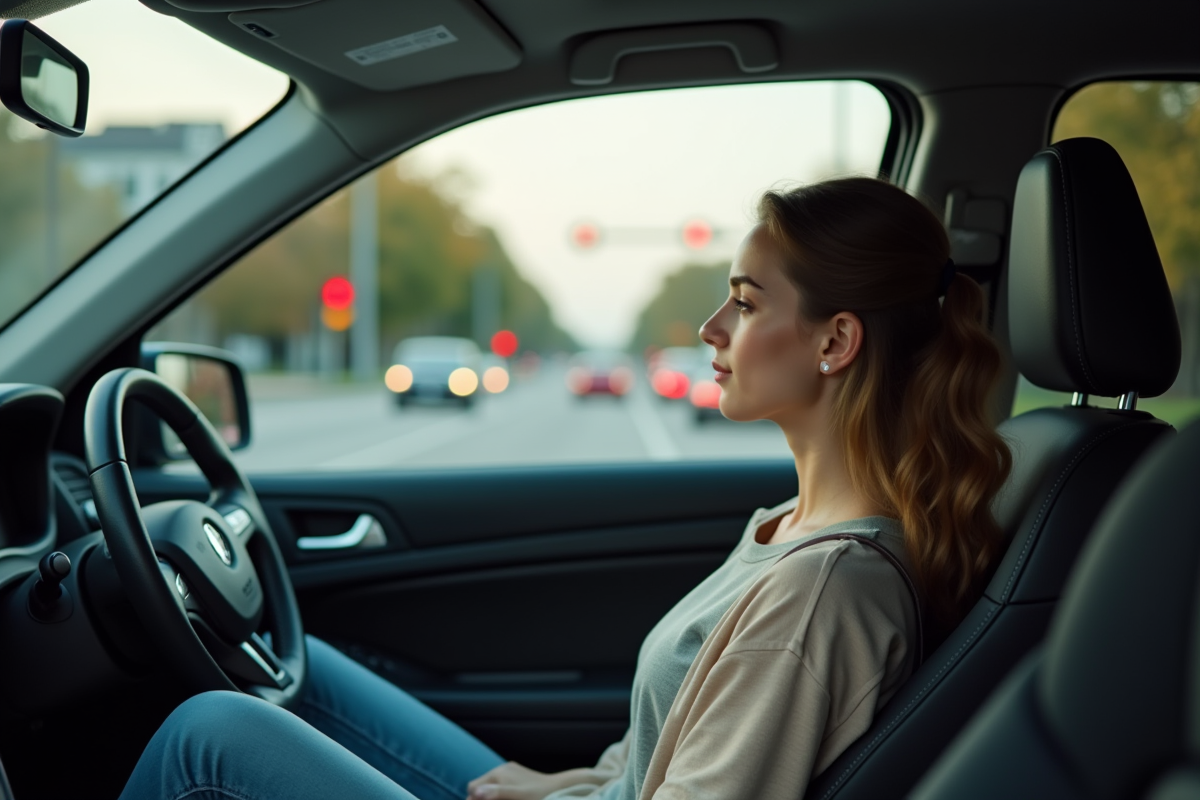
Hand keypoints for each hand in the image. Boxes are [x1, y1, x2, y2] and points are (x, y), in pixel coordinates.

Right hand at [467, 762, 593, 799]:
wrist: (559, 788)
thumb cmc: (539, 795)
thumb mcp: (516, 796)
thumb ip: (496, 793)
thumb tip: (475, 793)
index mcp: (498, 773)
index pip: (472, 787)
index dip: (473, 799)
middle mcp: (502, 769)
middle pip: (480, 787)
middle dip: (482, 798)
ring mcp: (510, 772)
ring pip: (490, 787)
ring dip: (491, 797)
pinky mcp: (518, 776)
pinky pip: (501, 786)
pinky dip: (501, 794)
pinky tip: (511, 799)